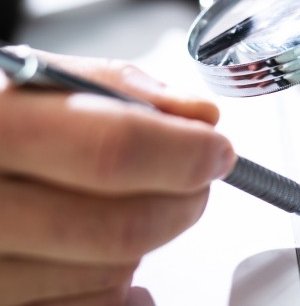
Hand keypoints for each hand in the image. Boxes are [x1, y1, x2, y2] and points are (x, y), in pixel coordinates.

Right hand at [0, 50, 235, 305]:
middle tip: (194, 178)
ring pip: (113, 274)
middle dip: (184, 201)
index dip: (185, 153)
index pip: (113, 150)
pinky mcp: (2, 303)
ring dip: (149, 238)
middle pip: (122, 227)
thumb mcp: (36, 79)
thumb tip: (198, 116)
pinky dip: (121, 284)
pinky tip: (108, 251)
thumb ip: (119, 87)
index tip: (216, 150)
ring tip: (128, 202)